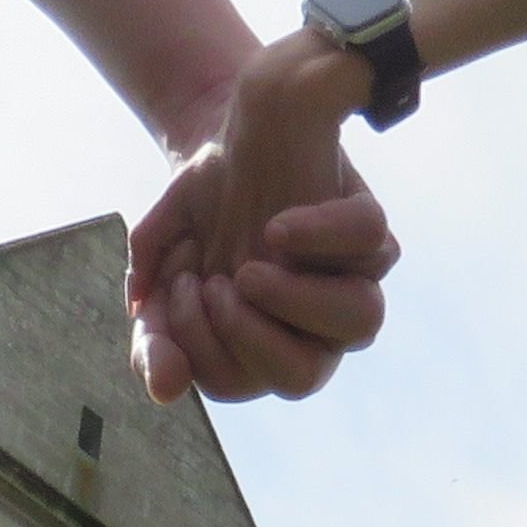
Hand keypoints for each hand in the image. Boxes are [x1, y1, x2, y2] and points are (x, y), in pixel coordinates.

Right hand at [126, 30, 400, 403]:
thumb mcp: (161, 274)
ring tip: (246, 268)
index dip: (199, 348)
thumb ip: (155, 335)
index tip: (176, 291)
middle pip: (305, 376)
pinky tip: (277, 229)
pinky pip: (372, 240)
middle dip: (245, 338)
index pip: (241, 382)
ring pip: (363, 320)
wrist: (222, 136)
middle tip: (216, 287)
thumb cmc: (198, 219)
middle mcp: (315, 321)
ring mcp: (348, 272)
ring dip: (291, 302)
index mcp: (265, 344)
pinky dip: (319, 237)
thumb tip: (165, 391)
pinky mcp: (365, 221)